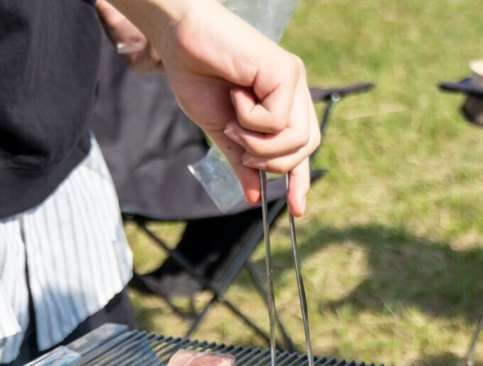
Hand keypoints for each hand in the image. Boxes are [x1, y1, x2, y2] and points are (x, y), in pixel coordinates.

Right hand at [108, 0, 319, 215]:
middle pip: (304, 149)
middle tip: (238, 143)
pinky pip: (277, 119)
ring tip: (233, 119)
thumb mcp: (222, 131)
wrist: (179, 41)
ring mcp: (292, 80)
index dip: (299, 180)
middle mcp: (294, 92)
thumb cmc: (197, 76)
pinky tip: (236, 95)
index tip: (297, 208)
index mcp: (283, 106)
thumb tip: (254, 197)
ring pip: (294, 139)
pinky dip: (250, 118)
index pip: (303, 150)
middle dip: (270, 160)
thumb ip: (241, 161)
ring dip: (256, 141)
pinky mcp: (286, 71)